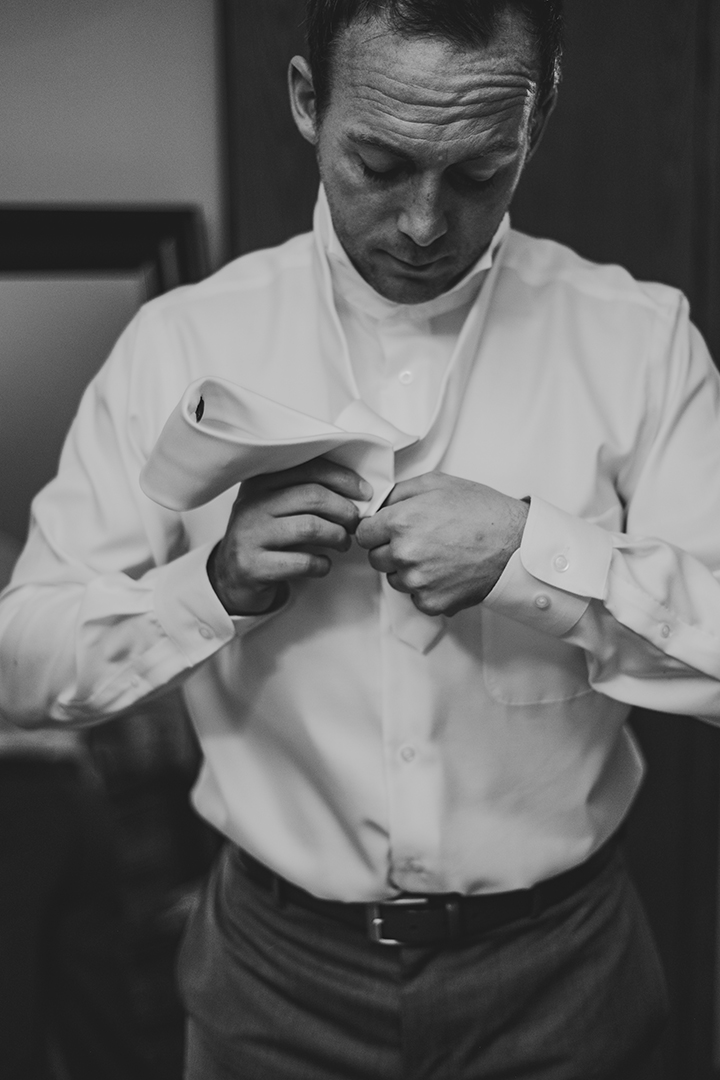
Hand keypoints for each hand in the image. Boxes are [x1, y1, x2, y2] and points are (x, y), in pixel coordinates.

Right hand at [208, 458, 371, 614]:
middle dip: (345, 509)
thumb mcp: (279, 505)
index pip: (309, 468)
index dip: (343, 478)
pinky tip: (324, 564)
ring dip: (338, 536)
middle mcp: (252, 503)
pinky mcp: (253, 565)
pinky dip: (322, 564)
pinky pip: (302, 562)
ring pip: (310, 527)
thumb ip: (307, 491)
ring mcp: (250, 535)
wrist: (233, 574)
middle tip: (356, 523)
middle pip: (313, 496)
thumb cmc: (267, 535)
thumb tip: (357, 492)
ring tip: (343, 543)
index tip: (364, 493)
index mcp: (260, 481)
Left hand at [355, 472, 527, 615]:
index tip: (389, 529)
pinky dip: (427, 588)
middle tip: (420, 540)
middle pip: (375, 558)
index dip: (376, 530)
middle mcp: (404, 553)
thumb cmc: (481, 511)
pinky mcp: (431, 602)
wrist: (516, 544)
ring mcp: (417, 581)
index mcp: (400, 522)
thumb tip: (376, 503)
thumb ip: (399, 492)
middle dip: (390, 549)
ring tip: (437, 555)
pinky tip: (447, 571)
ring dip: (407, 570)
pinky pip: (415, 597)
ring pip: (394, 579)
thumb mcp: (437, 484)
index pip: (362, 533)